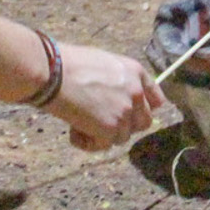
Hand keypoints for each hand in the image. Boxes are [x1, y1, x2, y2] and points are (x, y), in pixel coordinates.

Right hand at [50, 44, 166, 150]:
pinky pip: (104, 146)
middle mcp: (136, 93)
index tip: (132, 115)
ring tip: (78, 122)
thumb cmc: (68, 64)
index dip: (143, 109)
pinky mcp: (110, 129)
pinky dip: (87, 143)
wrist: (54, 72)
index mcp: (135, 72)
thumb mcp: (103, 63)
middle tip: (101, 122)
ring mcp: (125, 112)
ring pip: (121, 136)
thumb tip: (113, 97)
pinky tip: (73, 131)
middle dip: (124, 126)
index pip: (156, 99)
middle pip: (143, 123)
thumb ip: (117, 81)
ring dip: (102, 134)